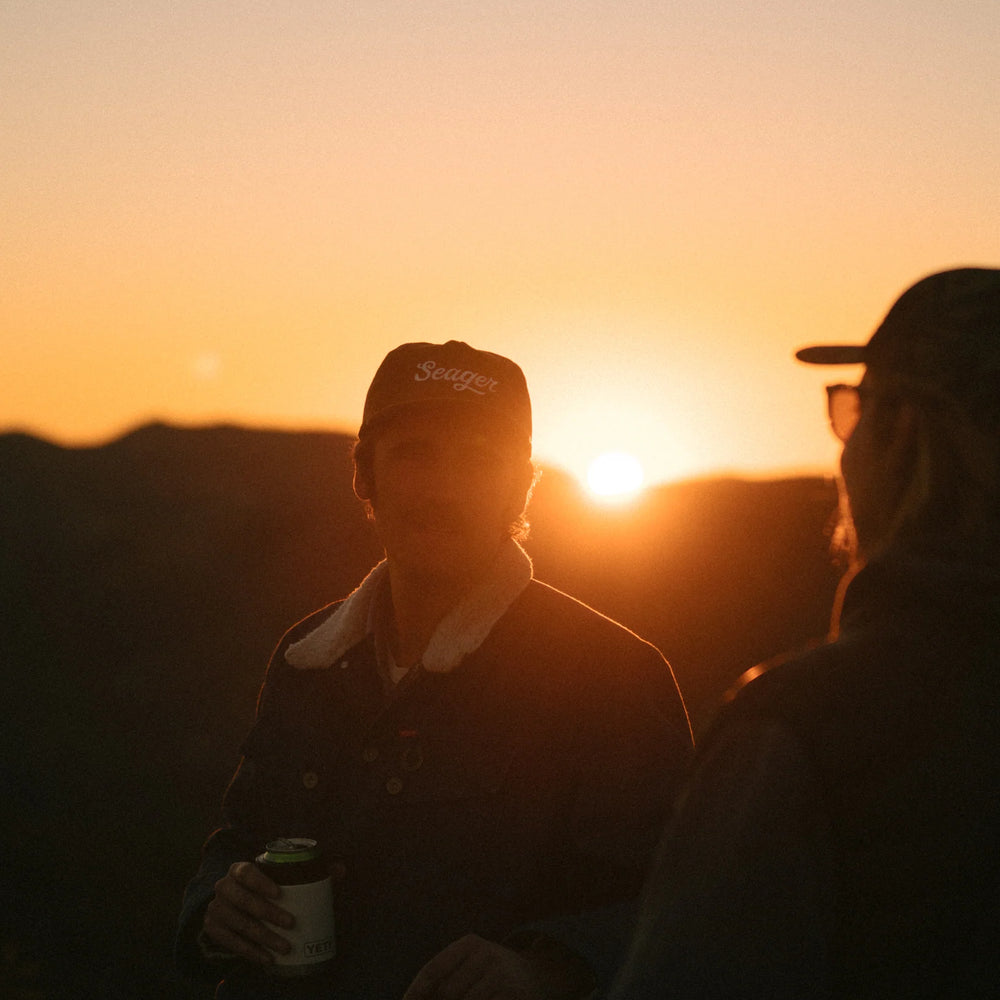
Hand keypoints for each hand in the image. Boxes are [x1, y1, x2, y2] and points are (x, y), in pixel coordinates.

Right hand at [201, 861, 293, 966]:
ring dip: (264, 937)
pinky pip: (232, 943)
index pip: (246, 872)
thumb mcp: (270, 878)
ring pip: (240, 924)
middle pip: (244, 900)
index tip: (280, 894)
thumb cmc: (259, 890)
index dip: (261, 883)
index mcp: (237, 870)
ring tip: (286, 947)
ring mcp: (215, 908)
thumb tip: (333, 872)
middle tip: (291, 923)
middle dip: (269, 913)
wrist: (229, 906)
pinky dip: (252, 952)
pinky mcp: (212, 929)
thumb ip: (296, 875)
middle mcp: (223, 887)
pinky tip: (268, 958)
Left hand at [403, 935, 549, 999]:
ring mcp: (501, 975)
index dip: (416, 990)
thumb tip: (414, 997)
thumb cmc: (491, 972)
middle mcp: (486, 954)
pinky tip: (485, 999)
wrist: (537, 974)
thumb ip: (446, 975)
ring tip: (468, 998)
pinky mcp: (513, 994)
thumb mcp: (471, 963)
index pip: (434, 969)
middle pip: (449, 991)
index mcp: (469, 944)